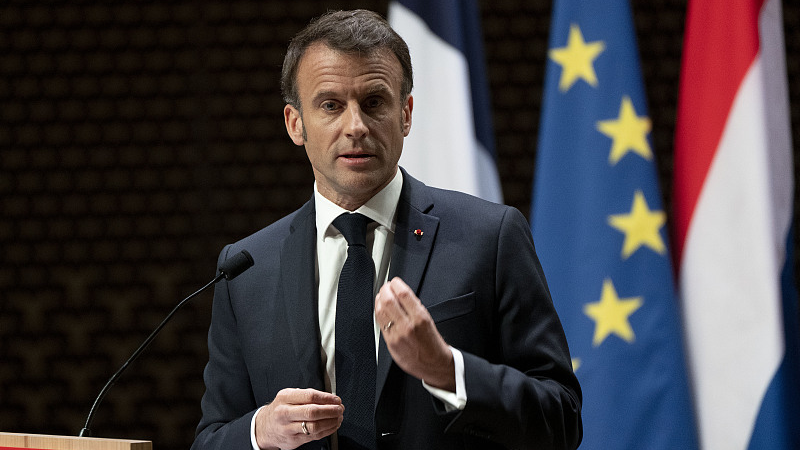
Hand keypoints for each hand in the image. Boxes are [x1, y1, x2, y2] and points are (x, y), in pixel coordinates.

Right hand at [254, 388, 343, 449]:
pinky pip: (314, 436)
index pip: (310, 396)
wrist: (264, 427)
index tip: (336, 399)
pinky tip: (333, 426)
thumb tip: (329, 398)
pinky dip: (327, 431)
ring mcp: (288, 428)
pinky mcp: (293, 440)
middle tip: (340, 409)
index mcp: (285, 397)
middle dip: (331, 410)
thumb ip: (307, 395)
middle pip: (312, 412)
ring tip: (338, 418)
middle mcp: (284, 413)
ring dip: (331, 422)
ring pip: (314, 426)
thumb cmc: (281, 409)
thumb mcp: (288, 396)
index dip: (327, 398)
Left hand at [375, 277, 455, 391]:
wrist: (434, 365)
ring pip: (381, 311)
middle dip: (385, 290)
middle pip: (389, 300)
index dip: (396, 284)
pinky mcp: (390, 343)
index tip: (395, 282)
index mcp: (421, 318)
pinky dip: (379, 313)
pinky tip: (380, 309)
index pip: (404, 294)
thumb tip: (402, 295)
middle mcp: (408, 326)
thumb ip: (415, 308)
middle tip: (387, 287)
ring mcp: (397, 336)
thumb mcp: (429, 320)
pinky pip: (380, 324)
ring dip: (379, 300)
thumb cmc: (434, 344)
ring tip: (382, 296)